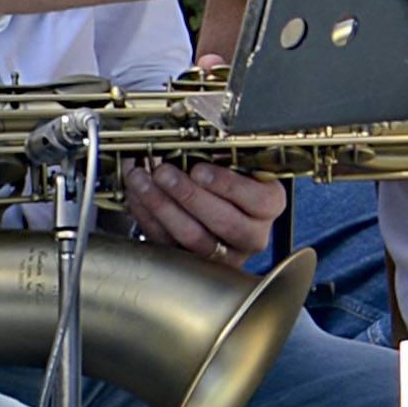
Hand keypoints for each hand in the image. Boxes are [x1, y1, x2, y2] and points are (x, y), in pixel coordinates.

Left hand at [116, 153, 287, 264]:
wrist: (218, 203)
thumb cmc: (227, 178)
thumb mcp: (234, 162)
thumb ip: (221, 155)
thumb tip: (190, 144)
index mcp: (268, 206)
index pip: (259, 201)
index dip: (228, 186)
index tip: (199, 170)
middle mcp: (252, 235)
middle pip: (224, 222)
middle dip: (188, 195)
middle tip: (163, 173)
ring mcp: (225, 254)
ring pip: (193, 237)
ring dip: (162, 206)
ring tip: (142, 181)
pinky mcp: (195, 262)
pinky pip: (170, 244)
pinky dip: (149, 218)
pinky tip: (138, 197)